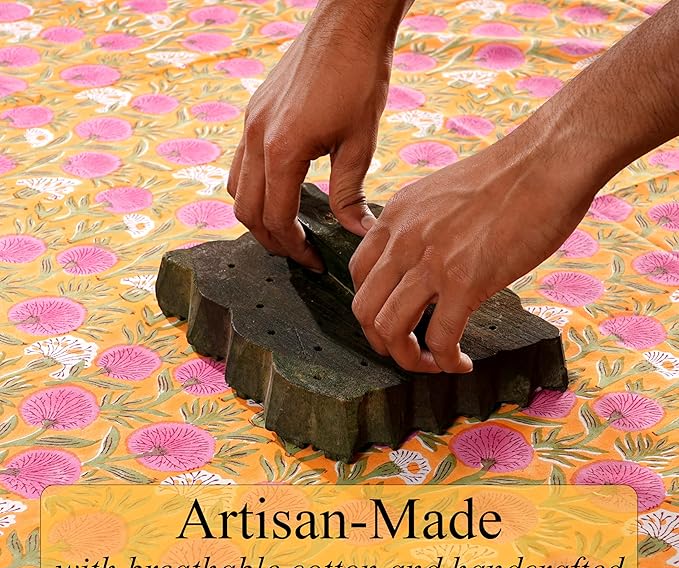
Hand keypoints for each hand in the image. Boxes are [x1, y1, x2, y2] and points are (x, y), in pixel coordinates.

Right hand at [227, 2, 401, 270]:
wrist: (347, 23)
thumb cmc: (359, 76)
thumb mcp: (360, 143)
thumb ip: (350, 194)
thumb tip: (356, 232)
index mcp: (282, 151)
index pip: (277, 219)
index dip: (295, 248)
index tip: (314, 262)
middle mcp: (256, 139)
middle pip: (247, 211)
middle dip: (272, 241)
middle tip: (299, 254)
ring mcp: (249, 124)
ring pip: (236, 189)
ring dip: (257, 216)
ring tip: (287, 229)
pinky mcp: (253, 113)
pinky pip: (240, 163)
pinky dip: (253, 189)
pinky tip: (279, 192)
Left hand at [349, 124, 597, 372]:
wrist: (548, 159)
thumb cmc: (508, 176)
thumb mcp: (441, 194)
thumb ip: (420, 228)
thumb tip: (423, 263)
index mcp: (395, 217)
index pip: (358, 275)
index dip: (371, 308)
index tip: (394, 321)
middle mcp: (403, 240)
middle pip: (364, 310)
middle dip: (382, 343)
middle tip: (408, 352)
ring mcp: (431, 261)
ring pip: (391, 330)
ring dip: (409, 359)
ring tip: (432, 364)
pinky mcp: (466, 281)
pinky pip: (440, 338)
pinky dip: (446, 360)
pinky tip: (462, 363)